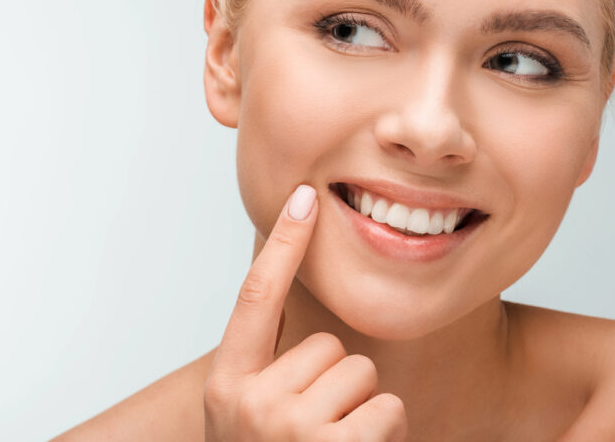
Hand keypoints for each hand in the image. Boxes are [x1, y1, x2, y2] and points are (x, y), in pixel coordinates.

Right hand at [203, 184, 407, 440]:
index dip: (283, 244)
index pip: (257, 297)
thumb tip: (307, 316)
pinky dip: (382, 432)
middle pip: (329, 346)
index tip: (304, 196)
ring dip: (358, 409)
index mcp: (228, 385)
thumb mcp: (247, 416)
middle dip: (333, 382)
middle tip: (313, 428)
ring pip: (360, 374)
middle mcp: (251, 403)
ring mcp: (291, 430)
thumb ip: (267, 367)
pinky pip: (386, 407)